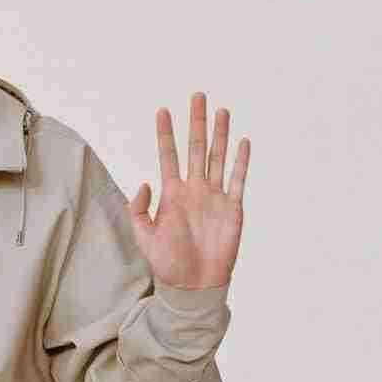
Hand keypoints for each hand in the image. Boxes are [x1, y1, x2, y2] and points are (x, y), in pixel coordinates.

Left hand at [127, 92, 249, 289]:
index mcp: (172, 194)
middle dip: (196, 123)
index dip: (165, 134)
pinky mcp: (232, 209)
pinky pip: (237, 180)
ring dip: (220, 134)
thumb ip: (139, 210)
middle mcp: (194, 190)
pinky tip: (242, 142)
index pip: (168, 156)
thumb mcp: (144, 237)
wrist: (193, 285)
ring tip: (221, 110)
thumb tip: (144, 183)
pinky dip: (240, 162)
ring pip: (218, 158)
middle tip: (197, 96)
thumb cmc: (167, 263)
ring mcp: (214, 197)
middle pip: (196, 149)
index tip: (161, 110)